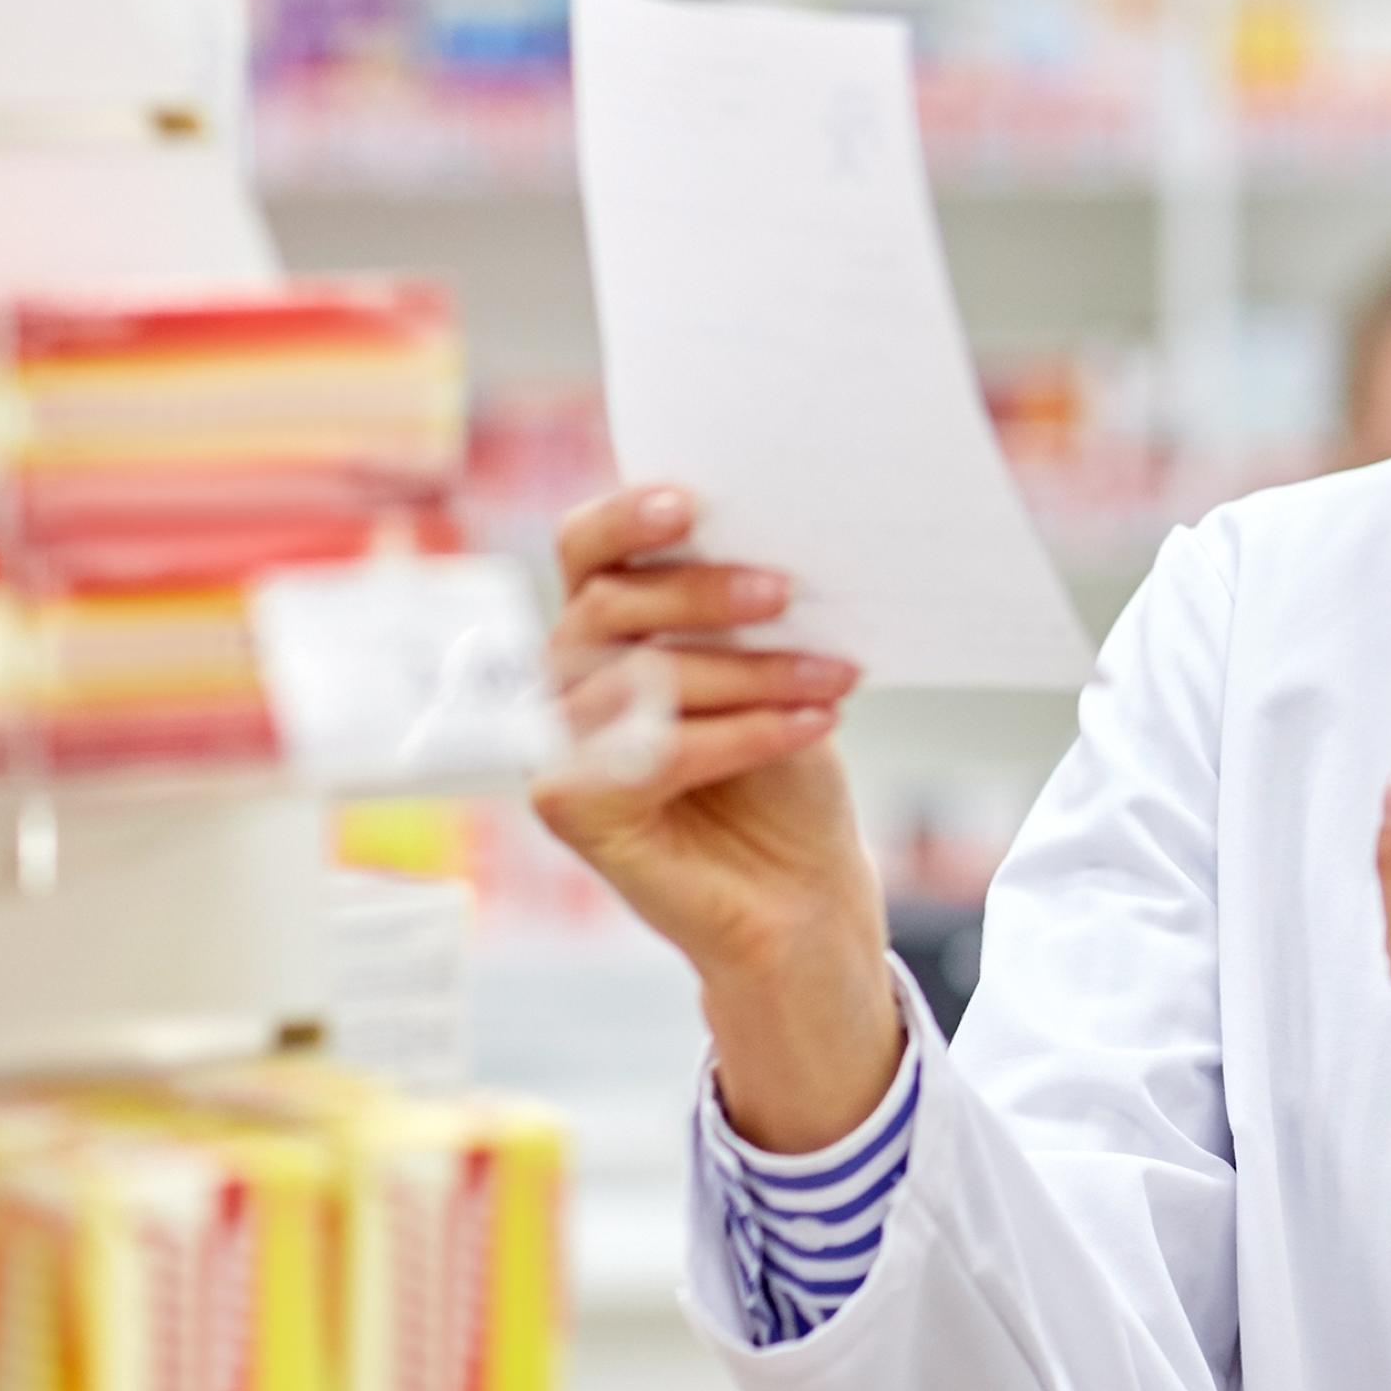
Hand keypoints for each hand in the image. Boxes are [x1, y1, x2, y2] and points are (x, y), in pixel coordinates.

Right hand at [532, 483, 903, 1152]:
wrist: (799, 890)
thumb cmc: (785, 768)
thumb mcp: (775, 666)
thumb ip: (747, 609)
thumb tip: (775, 538)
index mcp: (600, 628)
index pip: (585, 550)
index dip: (625, 518)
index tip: (689, 500)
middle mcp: (559, 682)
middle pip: (609, 605)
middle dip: (706, 593)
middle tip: (788, 592)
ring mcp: (554, 746)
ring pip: (646, 677)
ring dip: (754, 671)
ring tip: (835, 677)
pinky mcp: (571, 807)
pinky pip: (660, 749)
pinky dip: (747, 732)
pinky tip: (813, 726)